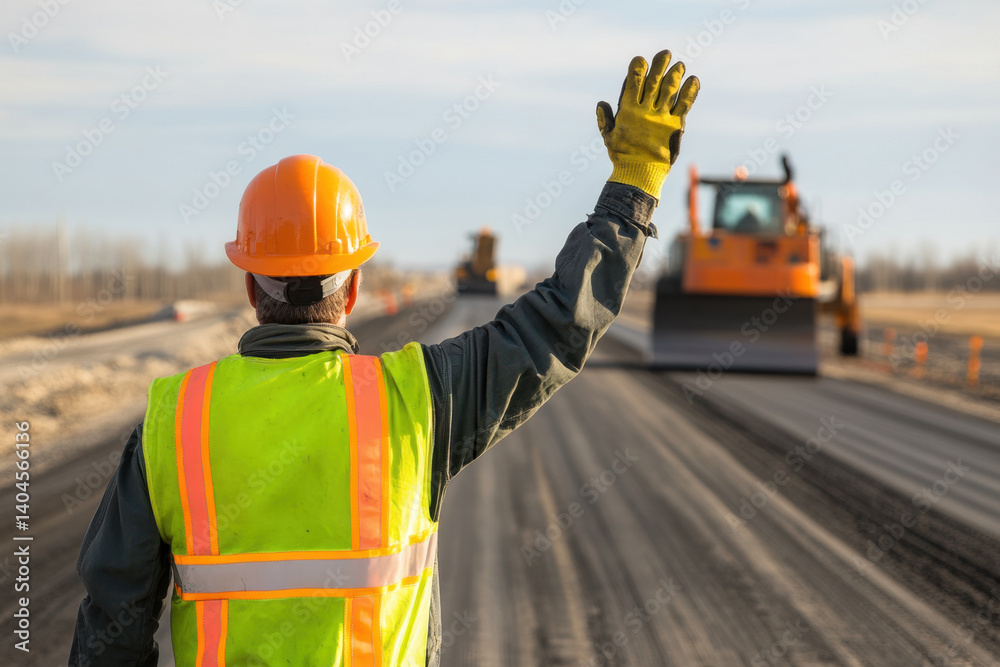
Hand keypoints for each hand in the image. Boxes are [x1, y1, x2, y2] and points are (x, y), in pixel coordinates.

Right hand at [596, 50, 699, 200]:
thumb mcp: (608, 138)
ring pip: (670, 90)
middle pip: (654, 82)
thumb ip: (604, 120)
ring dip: (675, 74)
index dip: (638, 69)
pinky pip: (684, 105)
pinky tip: (693, 80)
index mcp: (627, 111)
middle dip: (660, 65)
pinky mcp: (676, 126)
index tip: (641, 59)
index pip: (633, 83)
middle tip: (666, 53)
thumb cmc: (622, 156)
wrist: (640, 174)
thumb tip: (601, 103)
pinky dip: (690, 91)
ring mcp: (661, 118)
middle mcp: (645, 111)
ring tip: (680, 65)